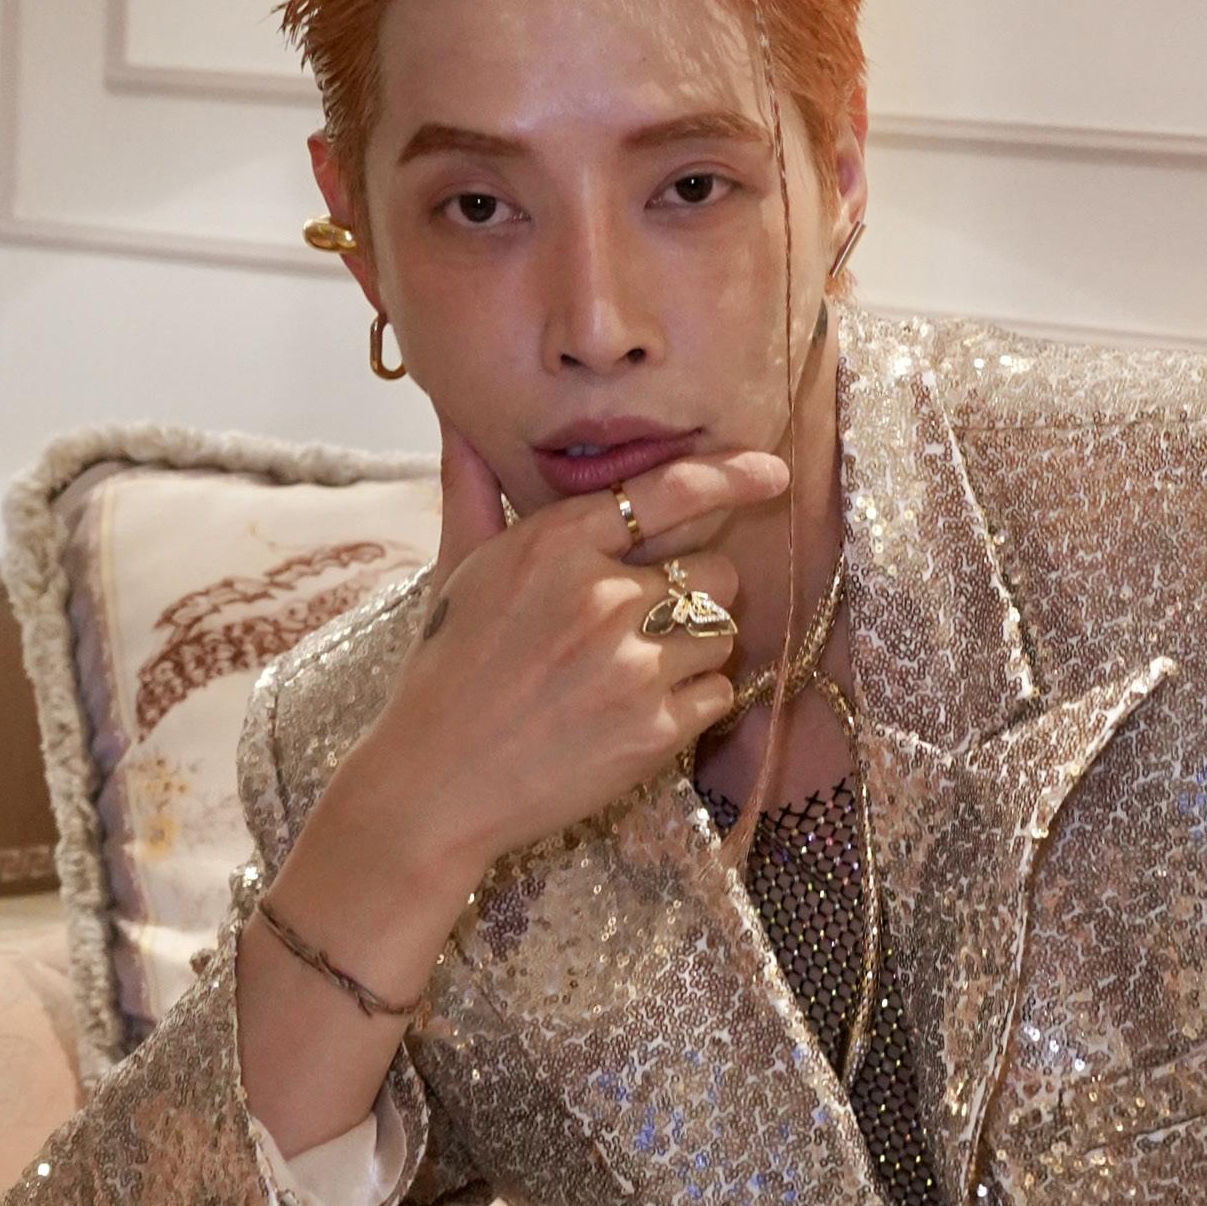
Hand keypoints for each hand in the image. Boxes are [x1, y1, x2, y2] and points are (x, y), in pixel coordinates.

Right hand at [365, 417, 788, 880]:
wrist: (435, 785)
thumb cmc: (446, 673)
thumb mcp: (455, 569)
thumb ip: (472, 489)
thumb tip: (459, 420)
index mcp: (556, 547)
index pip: (669, 492)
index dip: (731, 477)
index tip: (771, 473)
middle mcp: (602, 597)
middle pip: (714, 569)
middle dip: (694, 592)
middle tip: (643, 627)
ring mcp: (632, 666)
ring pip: (722, 632)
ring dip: (696, 651)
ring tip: (634, 675)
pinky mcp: (653, 730)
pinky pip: (719, 694)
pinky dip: (693, 705)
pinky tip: (639, 715)